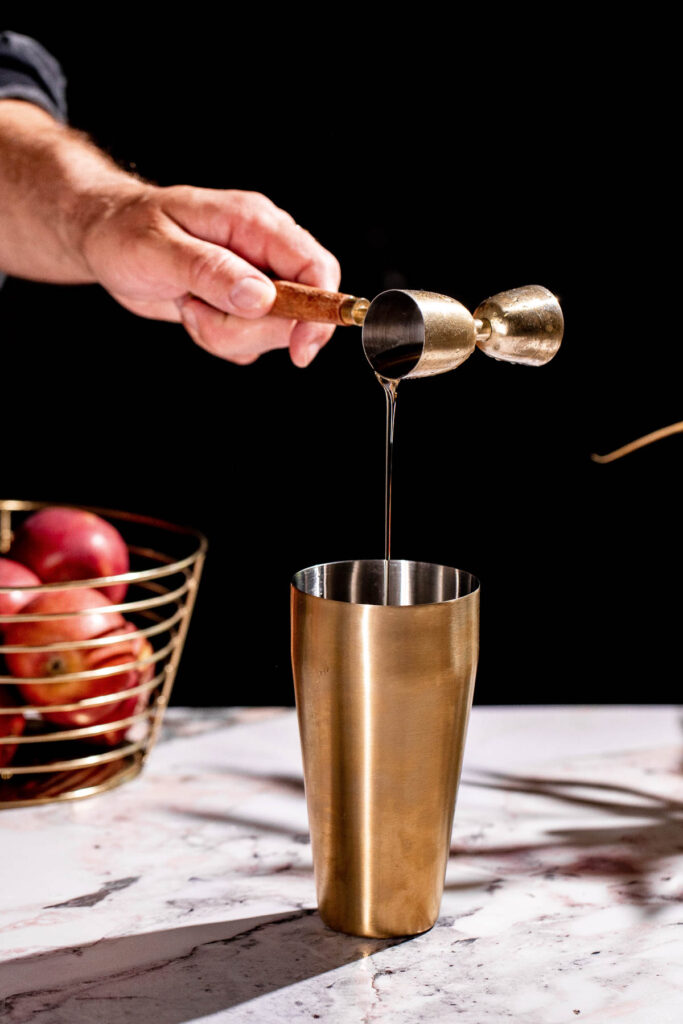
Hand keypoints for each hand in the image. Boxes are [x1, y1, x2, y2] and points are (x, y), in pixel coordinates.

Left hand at [80, 184, 340, 366]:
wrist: (103, 236)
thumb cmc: (124, 230)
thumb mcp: (158, 250)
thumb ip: (211, 271)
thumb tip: (261, 297)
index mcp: (255, 223)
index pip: (316, 267)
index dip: (318, 311)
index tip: (300, 349)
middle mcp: (264, 250)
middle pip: (297, 312)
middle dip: (248, 330)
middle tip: (196, 311)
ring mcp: (256, 279)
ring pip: (270, 333)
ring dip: (224, 334)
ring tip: (187, 304)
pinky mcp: (244, 304)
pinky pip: (250, 341)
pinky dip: (218, 338)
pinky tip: (192, 310)